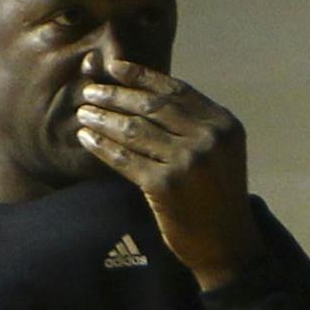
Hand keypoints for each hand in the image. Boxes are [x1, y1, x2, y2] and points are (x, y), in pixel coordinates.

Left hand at [73, 47, 264, 288]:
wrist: (226, 241)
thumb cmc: (217, 194)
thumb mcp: (219, 151)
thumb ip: (193, 124)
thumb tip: (145, 94)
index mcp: (222, 123)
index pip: (175, 91)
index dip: (141, 76)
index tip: (113, 67)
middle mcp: (207, 138)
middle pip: (152, 106)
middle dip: (116, 95)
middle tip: (89, 90)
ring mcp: (186, 161)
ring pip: (134, 130)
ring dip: (104, 118)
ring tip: (83, 113)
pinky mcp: (164, 185)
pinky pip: (125, 158)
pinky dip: (103, 147)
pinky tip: (87, 138)